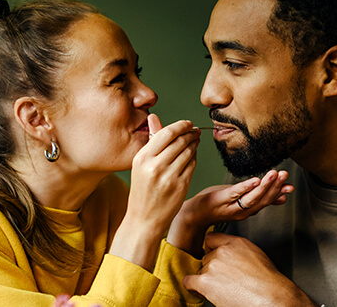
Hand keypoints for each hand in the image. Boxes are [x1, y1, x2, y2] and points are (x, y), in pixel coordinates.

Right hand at [111, 114, 200, 269]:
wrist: (144, 219)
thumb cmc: (142, 190)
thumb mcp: (140, 164)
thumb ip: (151, 140)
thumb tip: (154, 117)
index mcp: (143, 158)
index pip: (166, 133)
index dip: (180, 125)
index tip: (188, 123)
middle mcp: (155, 166)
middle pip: (180, 141)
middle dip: (191, 133)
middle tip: (196, 131)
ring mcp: (169, 177)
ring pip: (189, 152)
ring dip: (195, 144)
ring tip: (196, 140)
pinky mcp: (181, 186)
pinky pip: (192, 165)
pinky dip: (195, 158)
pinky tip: (193, 155)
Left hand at [167, 170, 291, 256]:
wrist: (195, 214)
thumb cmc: (218, 206)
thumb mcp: (242, 202)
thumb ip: (262, 199)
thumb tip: (282, 197)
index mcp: (248, 210)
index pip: (267, 202)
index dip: (279, 193)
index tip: (291, 186)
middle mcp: (242, 211)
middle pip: (262, 200)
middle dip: (275, 187)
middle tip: (284, 175)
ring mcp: (231, 206)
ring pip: (251, 198)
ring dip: (265, 186)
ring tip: (274, 174)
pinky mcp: (220, 199)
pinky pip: (235, 193)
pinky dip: (246, 187)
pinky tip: (255, 180)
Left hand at [183, 233, 314, 306]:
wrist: (271, 298)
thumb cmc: (269, 283)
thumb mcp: (256, 256)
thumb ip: (239, 251)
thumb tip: (231, 257)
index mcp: (236, 243)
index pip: (211, 238)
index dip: (211, 250)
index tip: (213, 256)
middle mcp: (222, 251)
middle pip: (206, 257)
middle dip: (211, 268)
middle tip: (223, 279)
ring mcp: (213, 265)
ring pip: (200, 271)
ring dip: (207, 280)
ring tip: (222, 289)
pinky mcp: (205, 282)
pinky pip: (189, 281)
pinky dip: (193, 288)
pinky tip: (201, 291)